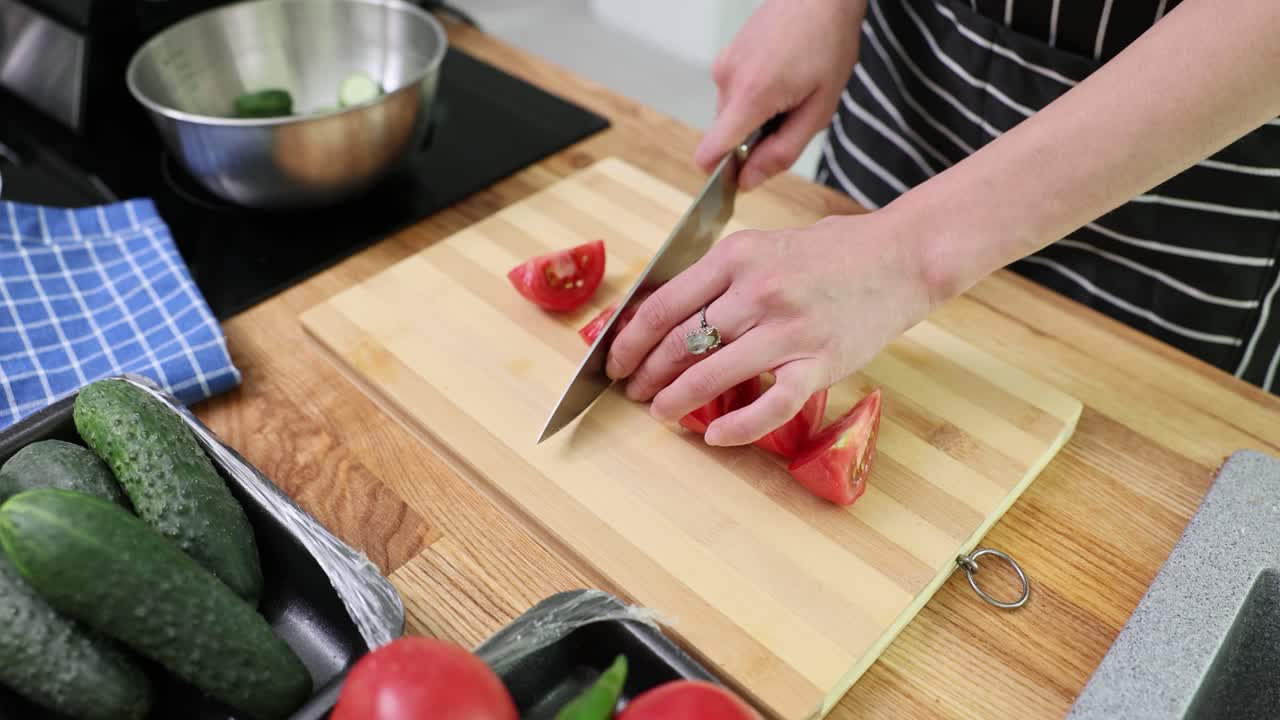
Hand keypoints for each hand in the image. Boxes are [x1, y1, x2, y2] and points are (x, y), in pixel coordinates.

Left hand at [604, 209, 932, 446]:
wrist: (900, 258)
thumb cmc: (828, 252)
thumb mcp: (761, 245)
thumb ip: (716, 277)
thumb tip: (659, 314)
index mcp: (736, 256)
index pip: (662, 306)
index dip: (629, 340)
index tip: (616, 359)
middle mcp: (758, 291)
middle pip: (680, 342)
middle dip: (647, 373)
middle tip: (633, 390)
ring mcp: (789, 330)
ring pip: (713, 375)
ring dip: (676, 400)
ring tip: (661, 412)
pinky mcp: (819, 364)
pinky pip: (770, 405)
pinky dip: (737, 426)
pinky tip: (714, 436)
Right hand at [695, 0, 865, 190]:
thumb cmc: (827, 42)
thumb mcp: (819, 109)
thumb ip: (782, 151)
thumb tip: (748, 181)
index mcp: (750, 96)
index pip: (709, 152)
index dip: (720, 174)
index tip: (742, 177)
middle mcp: (727, 80)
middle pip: (726, 137)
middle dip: (754, 140)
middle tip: (792, 116)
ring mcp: (724, 65)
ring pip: (731, 116)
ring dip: (756, 117)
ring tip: (790, 91)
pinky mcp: (726, 56)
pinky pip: (734, 94)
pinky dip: (754, 97)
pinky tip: (781, 77)